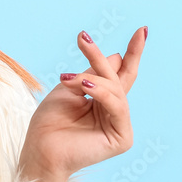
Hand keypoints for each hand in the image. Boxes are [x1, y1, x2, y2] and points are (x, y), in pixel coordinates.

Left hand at [18, 26, 146, 181]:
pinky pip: (117, 107)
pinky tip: (84, 87)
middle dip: (102, 59)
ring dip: (92, 79)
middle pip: (117, 78)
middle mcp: (114, 113)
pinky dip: (101, 94)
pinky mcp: (122, 138)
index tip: (142, 30)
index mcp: (102, 102)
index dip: (132, 53)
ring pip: (115, 90)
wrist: (39, 151)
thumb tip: (117, 57)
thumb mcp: (67, 89)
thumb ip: (91, 74)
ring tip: (69, 79)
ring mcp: (120, 125)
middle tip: (83, 38)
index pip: (120, 74)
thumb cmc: (49, 123)